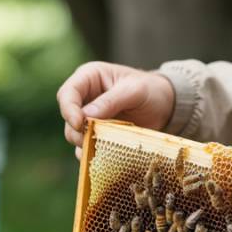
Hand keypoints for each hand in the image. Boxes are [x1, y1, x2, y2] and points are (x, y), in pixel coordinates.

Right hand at [56, 61, 175, 158]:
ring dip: (86, 143)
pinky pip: (86, 147)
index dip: (69, 109)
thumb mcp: (135, 91)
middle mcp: (84, 97)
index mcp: (89, 77)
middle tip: (95, 139)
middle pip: (67, 116)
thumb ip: (111, 101)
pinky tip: (108, 154)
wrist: (165, 106)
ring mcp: (89, 117)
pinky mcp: (96, 133)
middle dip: (77, 130)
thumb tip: (86, 117)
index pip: (67, 94)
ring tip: (107, 145)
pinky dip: (93, 153)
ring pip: (74, 134)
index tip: (79, 124)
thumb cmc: (150, 91)